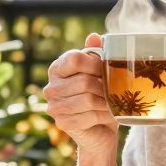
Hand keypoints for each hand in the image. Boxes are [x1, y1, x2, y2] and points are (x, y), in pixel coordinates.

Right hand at [43, 33, 117, 155]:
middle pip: (84, 81)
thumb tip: (94, 37)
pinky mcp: (63, 123)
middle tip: (115, 90)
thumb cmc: (99, 95)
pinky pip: (90, 116)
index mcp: (57, 68)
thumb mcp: (98, 71)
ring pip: (88, 100)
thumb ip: (95, 53)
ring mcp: (54, 107)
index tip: (106, 69)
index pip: (74, 59)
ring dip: (106, 102)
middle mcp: (50, 87)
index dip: (95, 63)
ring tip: (113, 102)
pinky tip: (108, 115)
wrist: (99, 128)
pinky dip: (104, 115)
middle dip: (104, 86)